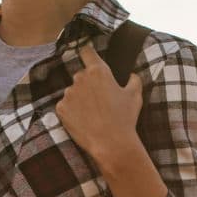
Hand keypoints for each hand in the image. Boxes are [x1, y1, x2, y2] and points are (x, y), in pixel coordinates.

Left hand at [55, 43, 144, 175]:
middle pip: (81, 76)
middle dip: (88, 85)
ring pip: (73, 92)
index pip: (87, 52)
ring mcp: (69, 94)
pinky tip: (84, 121)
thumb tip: (132, 75)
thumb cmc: (125, 119)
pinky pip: (65, 106)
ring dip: (80, 99)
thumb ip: (133, 80)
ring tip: (92, 115)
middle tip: (99, 101)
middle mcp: (80, 78)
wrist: (111, 144)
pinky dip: (72, 112)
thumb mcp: (135, 96)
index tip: (88, 56)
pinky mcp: (61, 108)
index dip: (88, 54)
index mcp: (98, 71)